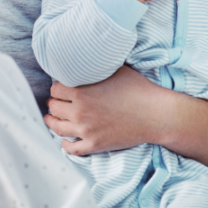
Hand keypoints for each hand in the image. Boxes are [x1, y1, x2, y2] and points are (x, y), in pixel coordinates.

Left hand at [44, 65, 163, 154]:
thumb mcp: (114, 69)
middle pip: (53, 107)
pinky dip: (66, 145)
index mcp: (81, 91)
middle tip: (57, 102)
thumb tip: (85, 59)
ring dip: (52, 121)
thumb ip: (94, 67)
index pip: (55, 89)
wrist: (155, 114)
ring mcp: (86, 130)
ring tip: (51, 118)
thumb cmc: (137, 88)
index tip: (61, 89)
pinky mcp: (95, 145)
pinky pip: (72, 149)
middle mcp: (79, 111)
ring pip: (57, 127)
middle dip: (54, 103)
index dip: (58, 88)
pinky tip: (65, 140)